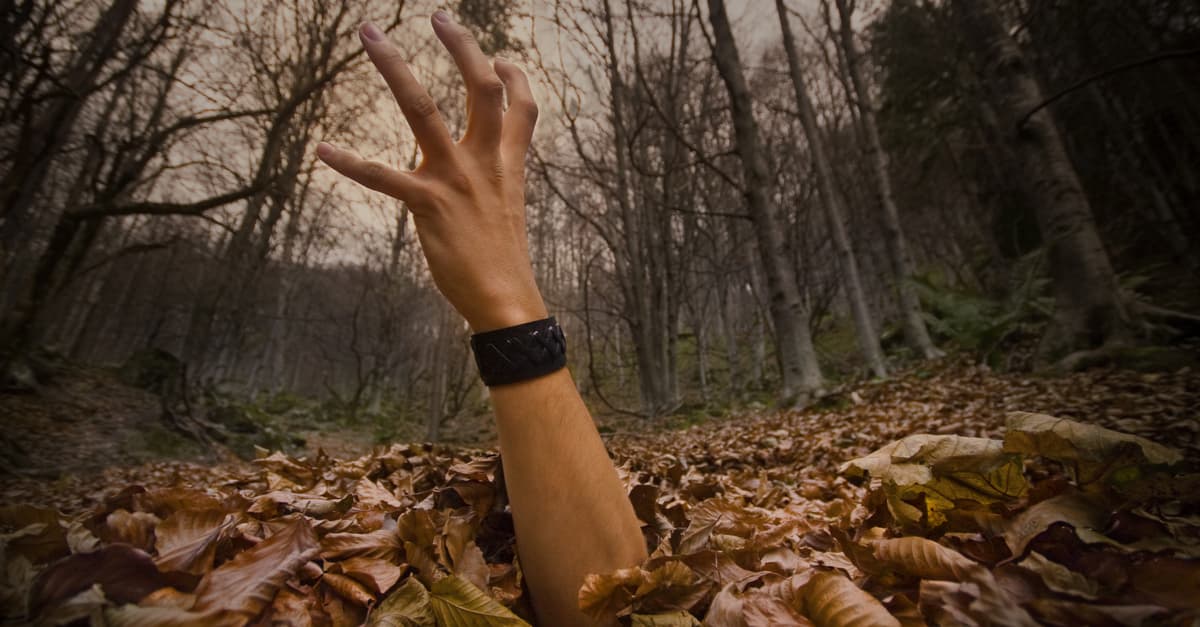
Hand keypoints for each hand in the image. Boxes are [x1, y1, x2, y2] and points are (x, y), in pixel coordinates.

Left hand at [317, 12, 545, 331]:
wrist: (506, 300)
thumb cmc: (501, 262)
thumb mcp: (506, 212)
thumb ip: (492, 183)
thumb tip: (474, 172)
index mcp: (507, 164)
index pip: (521, 106)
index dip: (513, 75)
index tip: (501, 56)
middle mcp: (484, 161)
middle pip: (480, 89)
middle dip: (462, 47)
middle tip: (438, 15)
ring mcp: (456, 179)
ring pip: (424, 110)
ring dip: (395, 69)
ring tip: (371, 35)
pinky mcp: (428, 205)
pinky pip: (383, 177)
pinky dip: (350, 162)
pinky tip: (322, 147)